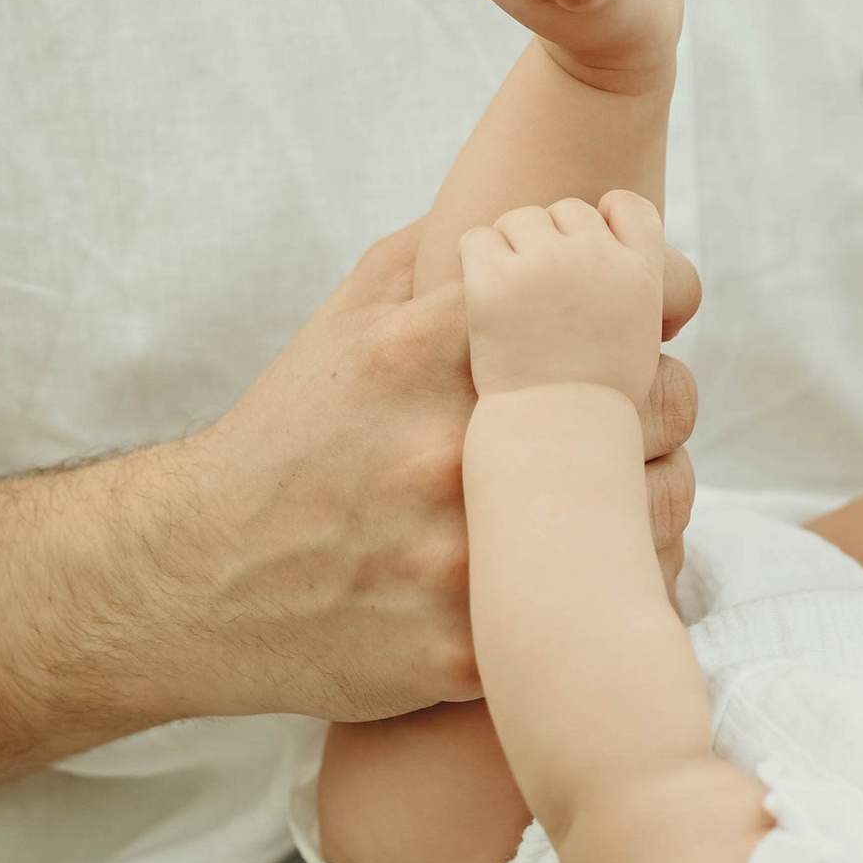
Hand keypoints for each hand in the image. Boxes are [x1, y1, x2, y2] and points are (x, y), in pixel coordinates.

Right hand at [168, 220, 696, 723]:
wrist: (196, 576)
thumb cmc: (291, 435)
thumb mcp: (350, 315)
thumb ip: (446, 250)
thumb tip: (557, 213)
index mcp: (427, 350)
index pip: (606, 298)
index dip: (653, 307)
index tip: (656, 324)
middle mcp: (448, 447)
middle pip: (654, 408)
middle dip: (665, 406)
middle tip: (648, 416)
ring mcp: (457, 554)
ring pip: (645, 519)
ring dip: (656, 502)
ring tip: (625, 496)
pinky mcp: (463, 649)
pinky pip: (595, 609)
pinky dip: (607, 588)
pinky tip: (585, 571)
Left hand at [462, 189, 669, 405]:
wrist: (555, 441)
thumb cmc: (595, 406)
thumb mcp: (639, 349)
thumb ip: (627, 300)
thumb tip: (614, 278)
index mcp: (640, 274)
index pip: (631, 208)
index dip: (610, 217)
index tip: (592, 239)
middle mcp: (597, 259)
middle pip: (570, 211)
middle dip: (553, 241)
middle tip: (539, 288)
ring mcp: (545, 265)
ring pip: (521, 219)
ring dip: (512, 247)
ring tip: (509, 295)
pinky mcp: (493, 280)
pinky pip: (476, 239)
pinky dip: (474, 261)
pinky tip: (479, 295)